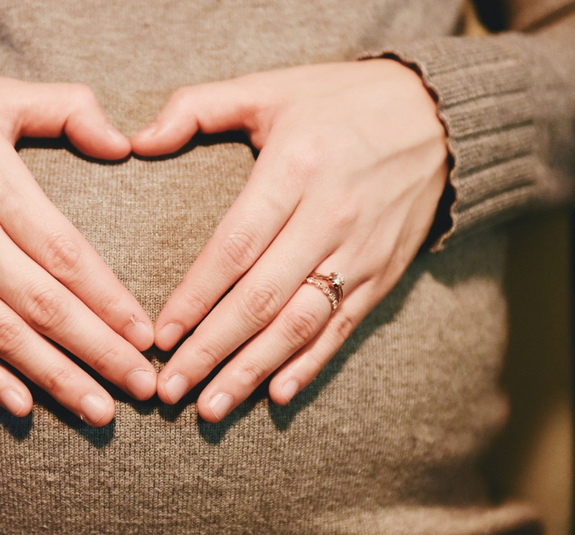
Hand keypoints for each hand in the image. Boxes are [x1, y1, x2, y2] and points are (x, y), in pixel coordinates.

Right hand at [0, 72, 156, 426]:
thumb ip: (67, 108)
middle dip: (99, 351)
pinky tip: (24, 407)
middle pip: (42, 306)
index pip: (65, 254)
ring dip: (55, 378)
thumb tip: (123, 143)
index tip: (146, 336)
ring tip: (100, 411)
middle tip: (142, 389)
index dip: (109, 300)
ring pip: (2, 336)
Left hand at [131, 60, 447, 421]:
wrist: (437, 116)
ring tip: (211, 408)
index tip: (159, 336)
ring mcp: (361, 251)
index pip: (235, 246)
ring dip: (253, 371)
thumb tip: (136, 141)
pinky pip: (343, 327)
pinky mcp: (384, 273)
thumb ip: (197, 107)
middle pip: (262, 298)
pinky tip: (276, 395)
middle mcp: (330, 217)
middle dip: (211, 350)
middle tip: (170, 390)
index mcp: (295, 169)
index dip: (195, 296)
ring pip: (300, 324)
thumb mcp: (268, 87)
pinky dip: (310, 365)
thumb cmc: (338, 101)